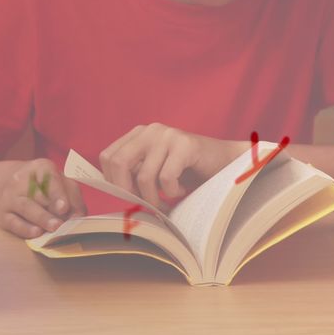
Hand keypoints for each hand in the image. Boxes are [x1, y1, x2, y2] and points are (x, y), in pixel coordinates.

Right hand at [0, 159, 87, 238]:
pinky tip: (36, 233)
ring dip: (42, 219)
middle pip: (39, 195)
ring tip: (55, 227)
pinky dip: (26, 229)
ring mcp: (10, 197)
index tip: (64, 207)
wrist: (3, 186)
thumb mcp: (57, 182)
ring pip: (27, 208)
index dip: (58, 193)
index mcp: (40, 167)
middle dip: (53, 210)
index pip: (51, 178)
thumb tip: (78, 215)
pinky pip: (14, 222)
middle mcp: (22, 179)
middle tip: (64, 223)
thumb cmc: (40, 186)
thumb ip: (71, 196)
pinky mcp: (2, 214)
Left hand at [99, 123, 248, 210]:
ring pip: (144, 176)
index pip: (107, 157)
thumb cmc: (188, 174)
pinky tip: (183, 189)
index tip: (128, 196)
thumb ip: (134, 175)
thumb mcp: (154, 172)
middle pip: (118, 163)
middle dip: (127, 191)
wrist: (226, 165)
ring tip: (167, 201)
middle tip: (144, 204)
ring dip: (154, 198)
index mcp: (139, 134)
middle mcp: (150, 130)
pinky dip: (173, 192)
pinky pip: (166, 178)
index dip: (112, 180)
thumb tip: (111, 193)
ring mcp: (168, 135)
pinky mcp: (185, 144)